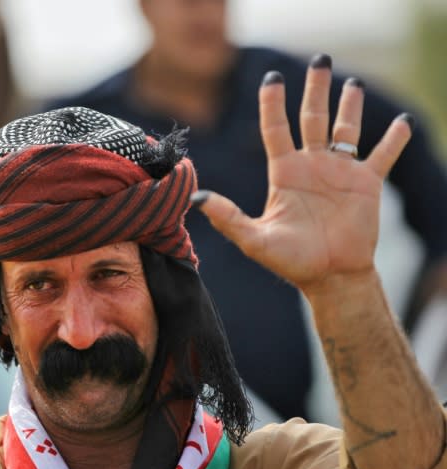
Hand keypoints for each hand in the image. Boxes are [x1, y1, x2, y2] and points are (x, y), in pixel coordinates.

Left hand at [194, 55, 412, 293]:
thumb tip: (196, 199)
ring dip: (351, 105)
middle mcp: (311, 166)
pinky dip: (394, 139)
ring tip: (352, 82)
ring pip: (346, 129)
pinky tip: (403, 121)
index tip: (272, 79)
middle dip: (315, 89)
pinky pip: (382, 155)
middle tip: (320, 59)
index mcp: (285, 173)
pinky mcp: (367, 184)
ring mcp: (340, 173)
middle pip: (312, 118)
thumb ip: (227, 217)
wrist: (330, 278)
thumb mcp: (254, 239)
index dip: (273, 103)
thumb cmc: (291, 260)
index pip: (276, 128)